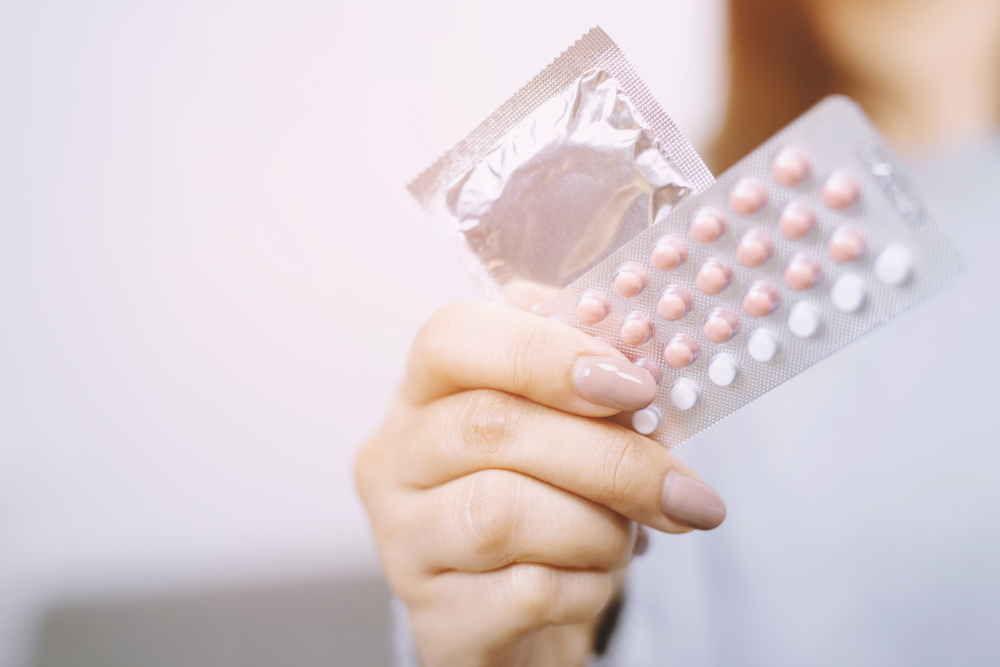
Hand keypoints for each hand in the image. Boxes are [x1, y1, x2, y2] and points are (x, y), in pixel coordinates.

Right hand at [356, 302, 725, 665]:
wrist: (518, 613)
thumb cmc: (544, 499)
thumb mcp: (563, 427)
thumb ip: (591, 384)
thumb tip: (641, 362)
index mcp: (424, 392)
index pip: (453, 339)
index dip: (547, 353)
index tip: (635, 383)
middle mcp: (396, 460)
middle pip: (491, 425)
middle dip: (609, 456)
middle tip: (681, 487)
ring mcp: (403, 541)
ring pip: (501, 512)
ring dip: (597, 527)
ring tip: (626, 538)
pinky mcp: (435, 617)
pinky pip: (526, 591)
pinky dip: (588, 586)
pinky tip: (594, 580)